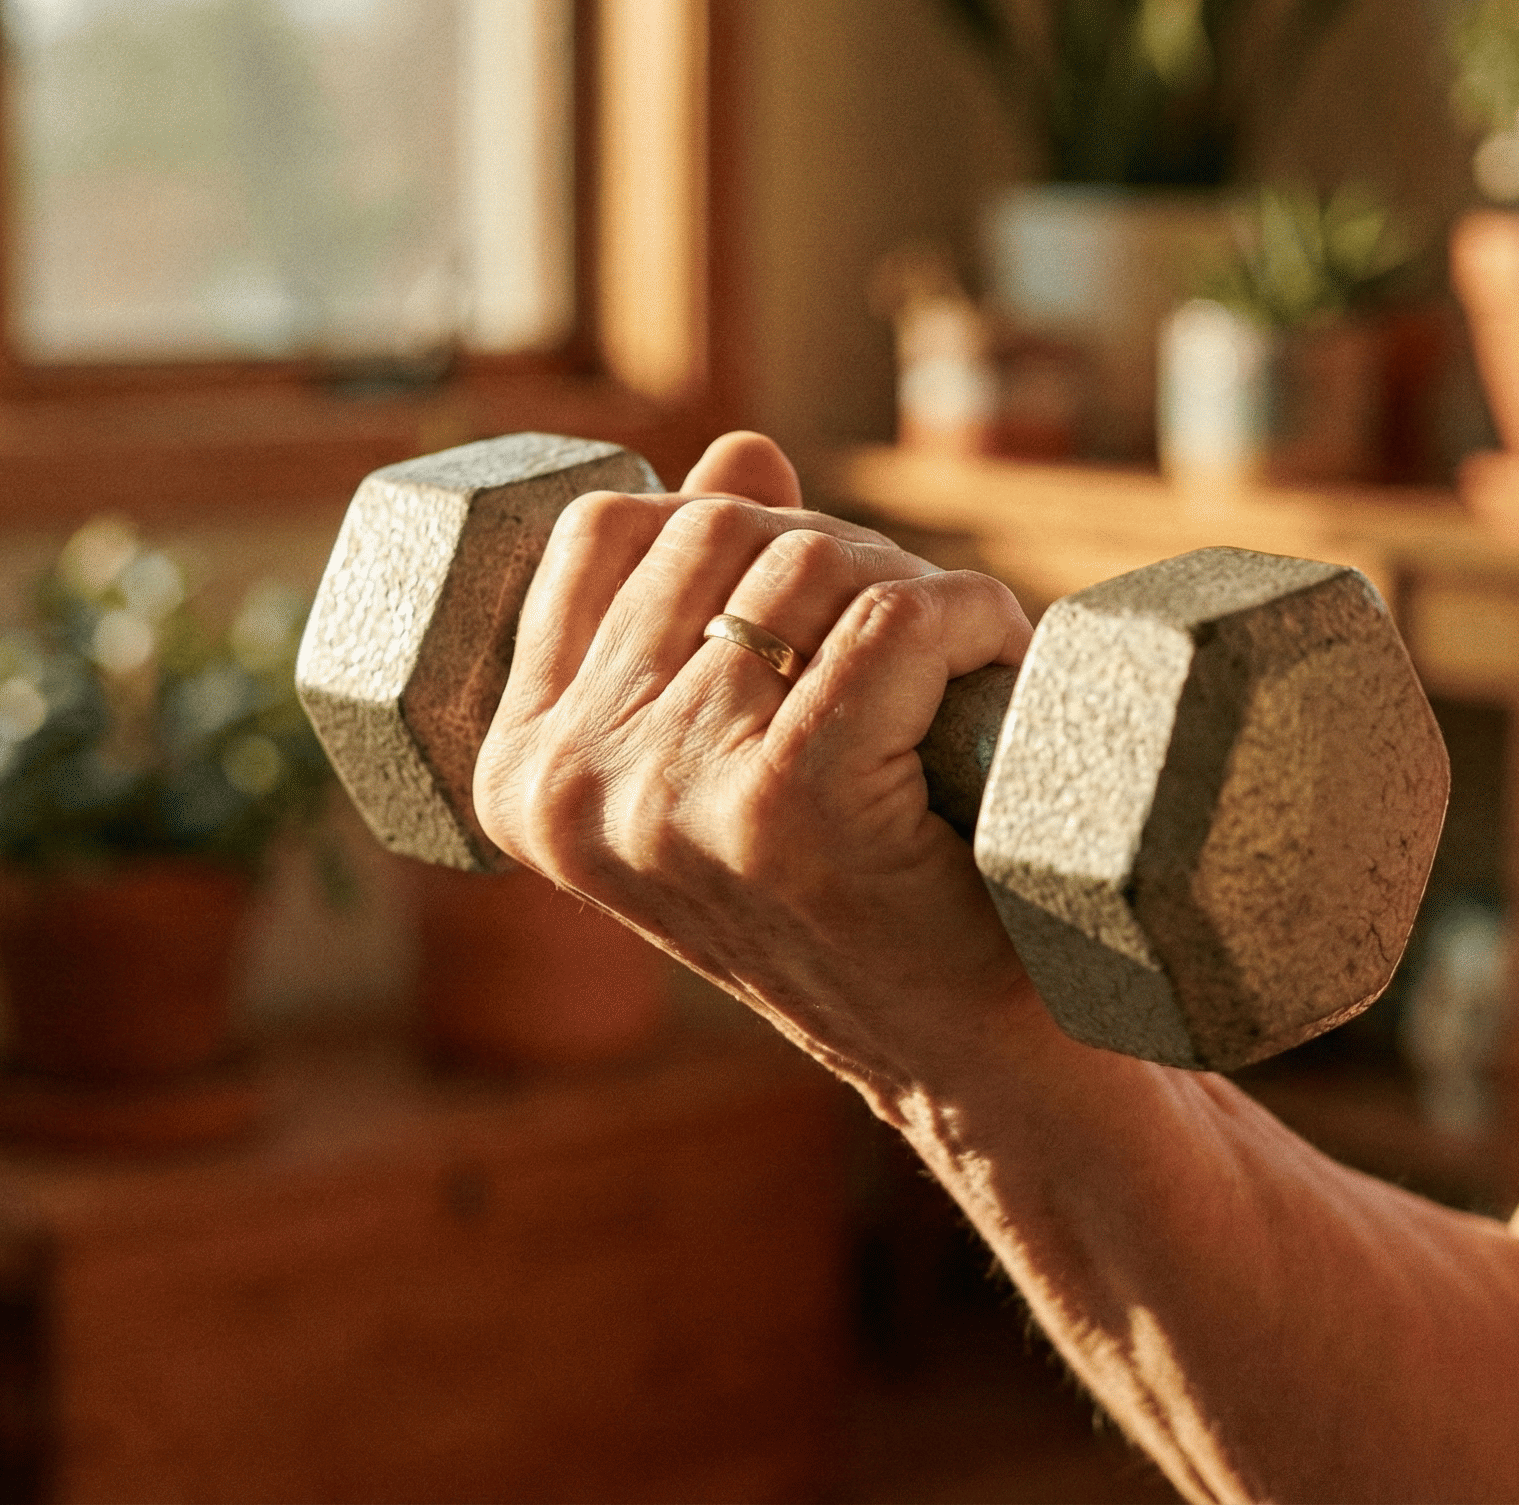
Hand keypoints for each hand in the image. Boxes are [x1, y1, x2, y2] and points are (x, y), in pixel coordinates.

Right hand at [471, 432, 1046, 1101]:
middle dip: (843, 554)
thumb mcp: (740, 755)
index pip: (605, 529)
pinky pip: (893, 620)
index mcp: (519, 773)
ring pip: (812, 565)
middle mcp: (566, 789)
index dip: (738, 525)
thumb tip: (741, 452)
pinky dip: (972, 621)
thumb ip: (708, 606)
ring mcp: (668, 799)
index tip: (816, 613)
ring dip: (918, 592)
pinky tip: (999, 674)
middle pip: (718, 529)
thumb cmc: (868, 901)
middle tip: (918, 649)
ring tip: (957, 681)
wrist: (978, 1064)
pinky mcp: (785, 807)